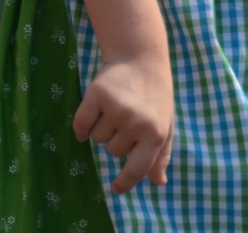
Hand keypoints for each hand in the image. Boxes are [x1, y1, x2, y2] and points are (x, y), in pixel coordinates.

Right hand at [72, 53, 174, 192]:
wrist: (141, 58)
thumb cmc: (155, 97)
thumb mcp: (166, 124)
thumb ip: (161, 154)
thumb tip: (159, 182)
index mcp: (156, 134)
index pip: (138, 169)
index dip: (125, 182)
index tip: (115, 188)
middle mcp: (137, 123)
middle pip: (113, 151)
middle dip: (117, 138)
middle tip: (127, 115)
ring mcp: (117, 109)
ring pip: (97, 139)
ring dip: (102, 127)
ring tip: (115, 106)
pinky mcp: (97, 95)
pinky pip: (81, 125)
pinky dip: (81, 126)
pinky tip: (91, 113)